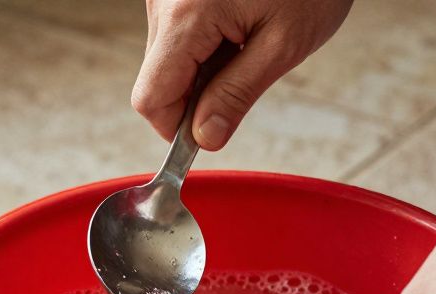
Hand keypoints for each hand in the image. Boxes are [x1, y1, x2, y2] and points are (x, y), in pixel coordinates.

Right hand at [133, 0, 352, 148]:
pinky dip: (203, 45)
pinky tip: (237, 25)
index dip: (176, 128)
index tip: (208, 135)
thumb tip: (205, 138)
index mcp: (186, 16)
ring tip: (245, 40)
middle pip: (156, 79)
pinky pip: (174, 35)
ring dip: (201, 68)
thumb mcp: (284, 44)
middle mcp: (163, 2)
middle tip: (244, 75)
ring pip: (164, 59)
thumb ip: (237, 94)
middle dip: (195, 95)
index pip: (151, 98)